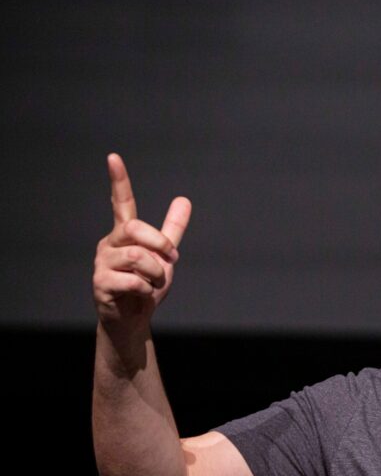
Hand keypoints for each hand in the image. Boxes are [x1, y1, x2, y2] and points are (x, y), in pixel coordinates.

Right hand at [93, 153, 191, 328]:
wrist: (134, 318)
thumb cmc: (146, 285)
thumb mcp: (165, 256)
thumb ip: (172, 230)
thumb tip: (184, 199)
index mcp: (125, 234)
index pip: (121, 202)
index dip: (119, 180)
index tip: (113, 157)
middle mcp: (109, 243)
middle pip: (135, 229)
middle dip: (160, 245)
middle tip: (170, 262)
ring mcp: (102, 263)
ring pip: (137, 257)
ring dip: (155, 273)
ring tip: (152, 284)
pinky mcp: (100, 283)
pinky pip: (132, 280)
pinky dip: (145, 289)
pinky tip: (141, 294)